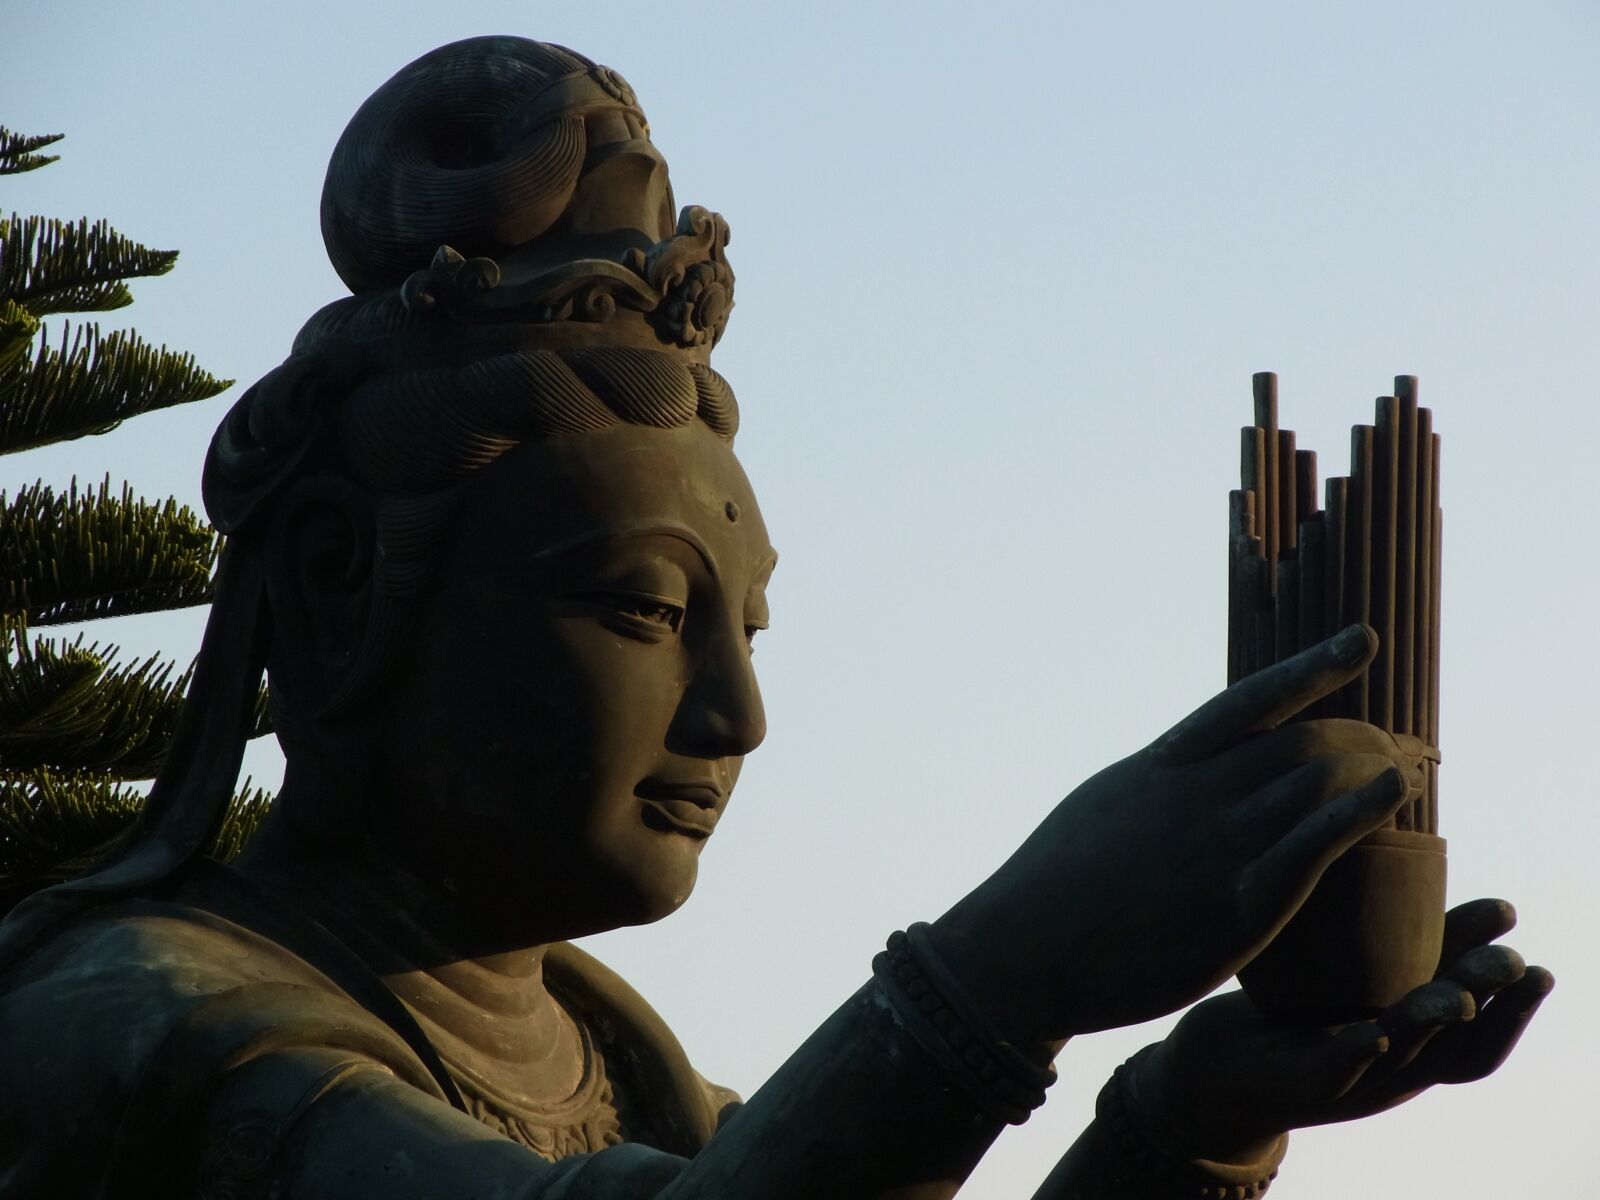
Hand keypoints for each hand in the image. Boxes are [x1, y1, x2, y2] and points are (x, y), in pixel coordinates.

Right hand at [930, 624, 1421, 1042]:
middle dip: (1365, 738)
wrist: (1021, 949)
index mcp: (1161, 768)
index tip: (1365, 642)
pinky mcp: (1234, 909)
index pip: (1250, 702)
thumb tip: (1183, 772)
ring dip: (1377, 770)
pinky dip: (1361, 812)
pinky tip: (1395, 796)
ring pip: (1316, 783)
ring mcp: (1216, 848)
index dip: (1313, 668)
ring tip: (1415, 773)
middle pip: (1303, 742)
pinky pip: (1312, 848)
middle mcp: (1195, 795)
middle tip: (1408, 747)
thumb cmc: (1053, 888)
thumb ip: (1157, 789)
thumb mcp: (1103, 808)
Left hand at [1129, 898, 1554, 1161]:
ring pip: (1403, 1059)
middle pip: (1457, 1050)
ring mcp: (1349, 1081)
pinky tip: (1372, 1030)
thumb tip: (1487, 898)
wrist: (1216, 1062)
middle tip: (1511, 964)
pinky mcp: (1297, 1083)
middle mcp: (1393, 1069)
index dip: (1515, 1009)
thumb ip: (1414, 935)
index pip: (1482, 1039)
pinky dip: (1356, 1053)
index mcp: (1415, 1046)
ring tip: (1453, 994)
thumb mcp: (1361, 968)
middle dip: (1490, 1008)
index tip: (1539, 965)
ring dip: (1429, 1025)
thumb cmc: (1297, 1007)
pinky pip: (1332, 1071)